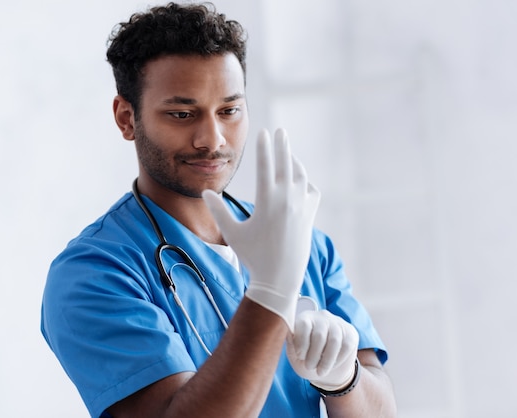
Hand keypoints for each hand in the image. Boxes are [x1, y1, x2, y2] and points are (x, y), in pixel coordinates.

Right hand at [202, 128, 319, 328]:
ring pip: (300, 175)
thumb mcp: (232, 234)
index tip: (263, 133)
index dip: (264, 147)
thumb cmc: (253, 256)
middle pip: (286, 163)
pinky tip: (299, 180)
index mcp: (267, 201)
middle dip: (282, 144)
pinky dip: (305, 182)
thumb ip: (219, 211)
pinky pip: (311, 191)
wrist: (280, 278)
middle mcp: (287, 200)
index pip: (266, 165)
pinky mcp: (310, 215)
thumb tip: (205, 192)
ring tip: (288, 153)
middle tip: (280, 131)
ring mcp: (301, 207)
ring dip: (294, 161)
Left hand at [286, 309, 358, 390]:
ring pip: (334, 341)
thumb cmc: (307, 360)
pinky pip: (346, 346)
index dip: (301, 343)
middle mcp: (321, 317)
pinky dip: (338, 359)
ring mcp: (337, 323)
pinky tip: (332, 365)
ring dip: (326, 360)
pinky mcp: (350, 332)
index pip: (304, 325)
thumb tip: (288, 332)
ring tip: (320, 371)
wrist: (327, 369)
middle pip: (319, 335)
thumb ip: (291, 344)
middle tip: (310, 367)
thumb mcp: (295, 355)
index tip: (300, 356)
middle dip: (314, 355)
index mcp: (305, 318)